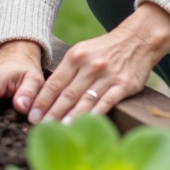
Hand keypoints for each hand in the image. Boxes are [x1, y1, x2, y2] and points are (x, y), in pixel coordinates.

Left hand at [28, 2, 169, 123]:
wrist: (138, 40)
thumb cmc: (105, 50)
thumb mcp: (83, 51)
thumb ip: (67, 71)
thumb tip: (45, 96)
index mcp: (76, 56)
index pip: (54, 83)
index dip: (42, 101)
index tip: (31, 116)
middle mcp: (90, 66)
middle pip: (67, 94)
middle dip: (52, 113)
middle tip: (40, 128)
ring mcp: (107, 76)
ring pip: (84, 100)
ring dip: (70, 117)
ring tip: (59, 130)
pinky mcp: (123, 85)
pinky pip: (106, 102)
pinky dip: (94, 115)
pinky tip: (85, 125)